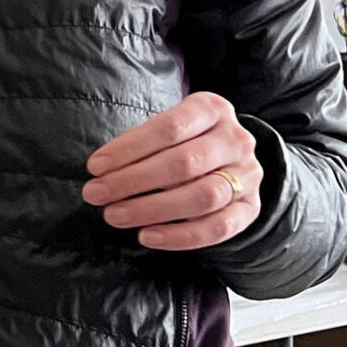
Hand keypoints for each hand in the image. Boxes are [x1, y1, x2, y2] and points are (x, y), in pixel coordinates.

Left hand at [83, 93, 263, 250]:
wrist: (230, 160)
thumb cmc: (184, 142)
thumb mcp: (168, 128)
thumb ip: (142, 143)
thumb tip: (101, 172)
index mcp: (213, 109)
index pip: (170, 128)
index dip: (129, 148)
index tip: (95, 167)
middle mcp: (236, 140)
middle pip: (184, 163)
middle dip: (133, 181)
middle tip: (96, 194)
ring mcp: (248, 175)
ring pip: (202, 196)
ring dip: (152, 209)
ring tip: (115, 215)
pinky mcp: (250, 208)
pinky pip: (218, 228)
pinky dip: (180, 236)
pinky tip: (147, 236)